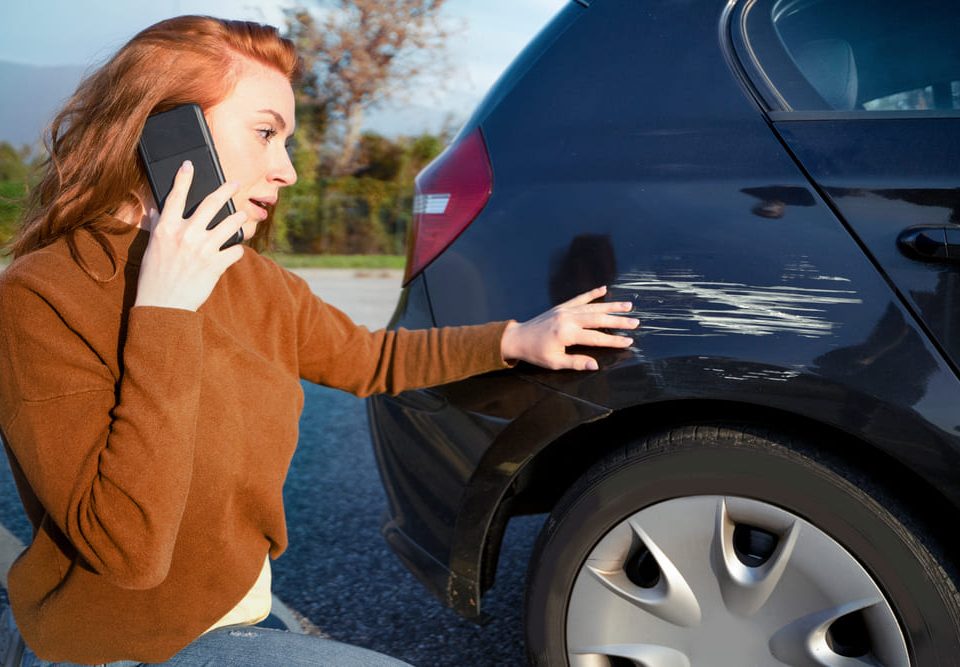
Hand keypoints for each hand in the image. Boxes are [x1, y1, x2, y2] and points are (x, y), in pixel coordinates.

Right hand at [134, 160, 247, 310]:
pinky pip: (236, 250)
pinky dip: (237, 250)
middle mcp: (186, 234)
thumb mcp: (152, 248)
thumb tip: (157, 211)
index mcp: (167, 228)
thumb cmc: (155, 276)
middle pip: (211, 203)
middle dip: (226, 190)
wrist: (163, 305)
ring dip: (240, 218)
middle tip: (235, 184)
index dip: (183, 178)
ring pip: (231, 223)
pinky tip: (234, 250)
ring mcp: (203, 249)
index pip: (175, 196)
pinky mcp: (216, 264)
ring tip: (243, 217)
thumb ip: (157, 227)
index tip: (189, 164)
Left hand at [500, 285, 638, 370]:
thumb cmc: (535, 353)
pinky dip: (592, 293)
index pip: (596, 338)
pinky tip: (604, 289)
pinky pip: (579, 298)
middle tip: (635, 322)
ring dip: (611, 305)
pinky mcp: (561, 306)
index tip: (629, 341)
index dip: (613, 340)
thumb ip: (576, 363)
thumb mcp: (554, 362)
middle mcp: (568, 319)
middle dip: (618, 320)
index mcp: (567, 334)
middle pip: (598, 319)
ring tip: (628, 305)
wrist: (517, 338)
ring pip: (592, 307)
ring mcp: (565, 310)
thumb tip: (595, 366)